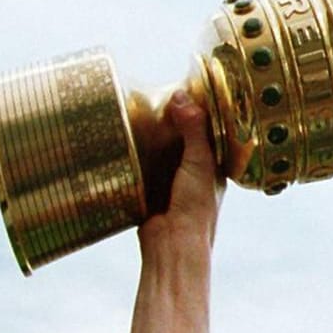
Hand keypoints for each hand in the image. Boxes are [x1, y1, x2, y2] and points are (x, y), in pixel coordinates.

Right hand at [136, 92, 224, 268]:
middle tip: (152, 92)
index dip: (195, 111)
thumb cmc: (195, 207)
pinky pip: (139, 162)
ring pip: (158, 149)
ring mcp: (168, 179)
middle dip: (167, 119)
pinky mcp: (147, 186)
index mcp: (211, 165)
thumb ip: (194, 131)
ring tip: (134, 105)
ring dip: (148, 133)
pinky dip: (133, 150)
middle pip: (179, 137)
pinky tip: (121, 133)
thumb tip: (181, 97)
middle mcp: (191, 171)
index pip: (205, 130)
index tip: (180, 87)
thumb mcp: (198, 163)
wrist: (172, 244)